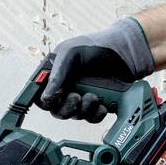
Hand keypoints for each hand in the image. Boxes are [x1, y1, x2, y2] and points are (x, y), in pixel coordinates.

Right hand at [39, 17, 154, 120]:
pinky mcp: (96, 104)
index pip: (39, 95)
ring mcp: (81, 97)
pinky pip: (91, 118)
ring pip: (74, 115)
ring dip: (83, 109)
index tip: (52, 99)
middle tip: (76, 98)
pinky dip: (96, 114)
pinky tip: (102, 104)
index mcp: (54, 75)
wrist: (125, 52)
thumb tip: (46, 97)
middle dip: (66, 108)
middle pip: (56, 110)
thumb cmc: (95, 46)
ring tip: (94, 96)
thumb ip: (58, 73)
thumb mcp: (71, 52)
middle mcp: (66, 88)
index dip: (44, 101)